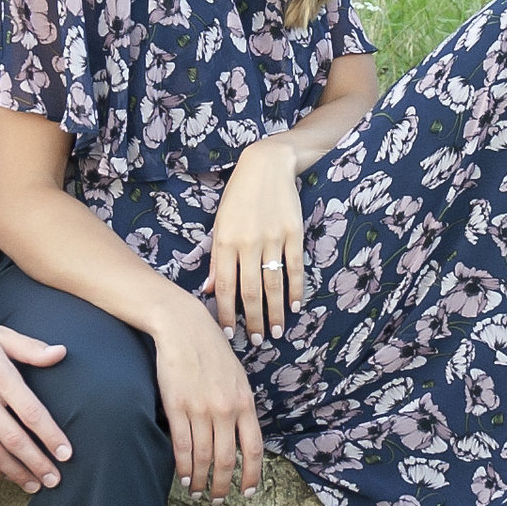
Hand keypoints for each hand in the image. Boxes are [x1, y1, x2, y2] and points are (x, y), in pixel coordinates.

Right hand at [0, 310, 73, 492]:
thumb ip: (30, 348)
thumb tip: (61, 353)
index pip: (31, 413)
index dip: (51, 436)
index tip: (66, 453)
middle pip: (14, 440)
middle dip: (38, 463)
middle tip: (55, 479)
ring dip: (16, 473)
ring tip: (34, 485)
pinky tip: (4, 475)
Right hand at [151, 304, 269, 496]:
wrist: (184, 328)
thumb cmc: (211, 351)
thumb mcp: (238, 377)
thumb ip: (241, 406)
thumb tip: (242, 436)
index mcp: (245, 402)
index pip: (253, 448)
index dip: (251, 474)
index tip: (248, 492)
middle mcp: (225, 409)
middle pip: (227, 459)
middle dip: (223, 485)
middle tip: (219, 500)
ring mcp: (200, 409)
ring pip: (203, 457)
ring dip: (201, 480)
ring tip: (197, 493)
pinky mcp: (176, 407)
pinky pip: (182, 445)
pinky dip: (184, 466)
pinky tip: (184, 477)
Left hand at [208, 140, 307, 338]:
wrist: (266, 165)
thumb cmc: (238, 196)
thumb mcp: (220, 224)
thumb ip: (217, 259)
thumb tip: (210, 290)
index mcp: (225, 242)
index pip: (225, 286)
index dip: (226, 313)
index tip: (229, 333)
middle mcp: (248, 243)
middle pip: (250, 291)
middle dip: (253, 320)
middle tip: (258, 340)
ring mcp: (272, 238)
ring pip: (273, 283)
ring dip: (275, 311)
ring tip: (276, 331)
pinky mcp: (293, 232)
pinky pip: (294, 267)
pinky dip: (295, 289)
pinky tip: (296, 306)